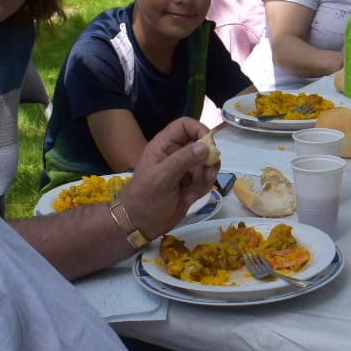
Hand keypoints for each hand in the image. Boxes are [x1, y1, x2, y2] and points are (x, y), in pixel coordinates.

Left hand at [121, 119, 218, 235]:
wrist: (141, 224)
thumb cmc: (146, 198)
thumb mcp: (163, 177)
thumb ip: (184, 160)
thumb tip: (206, 146)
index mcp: (164, 145)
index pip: (186, 126)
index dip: (200, 130)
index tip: (209, 146)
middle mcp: (175, 154)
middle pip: (202, 144)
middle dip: (208, 160)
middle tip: (208, 174)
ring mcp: (184, 169)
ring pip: (206, 163)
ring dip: (206, 177)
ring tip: (195, 191)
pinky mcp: (190, 184)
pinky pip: (205, 179)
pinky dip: (202, 188)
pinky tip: (190, 197)